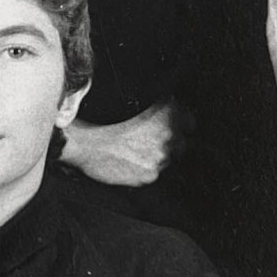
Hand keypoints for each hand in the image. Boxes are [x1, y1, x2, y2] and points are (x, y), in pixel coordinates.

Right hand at [59, 101, 179, 187]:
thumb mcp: (133, 101)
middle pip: (183, 143)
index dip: (181, 124)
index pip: (190, 122)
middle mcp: (169, 136)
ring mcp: (161, 157)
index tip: (175, 126)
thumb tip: (170, 106)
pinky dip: (147, 168)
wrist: (85, 144)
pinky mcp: (151, 175)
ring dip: (158, 156)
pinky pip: (156, 172)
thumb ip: (159, 105)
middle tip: (150, 140)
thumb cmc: (104, 121)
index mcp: (167, 114)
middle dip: (170, 142)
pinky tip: (132, 161)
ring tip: (137, 151)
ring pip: (169, 159)